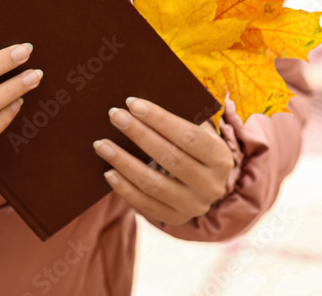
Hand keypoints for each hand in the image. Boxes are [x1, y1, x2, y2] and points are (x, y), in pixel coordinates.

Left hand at [93, 97, 235, 225]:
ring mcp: (193, 205)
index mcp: (220, 157)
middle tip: (114, 115)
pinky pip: (145, 204)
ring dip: (124, 162)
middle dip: (139, 134)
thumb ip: (182, 117)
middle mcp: (211, 185)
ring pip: (153, 184)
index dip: (160, 119)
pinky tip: (109, 171)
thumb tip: (142, 103)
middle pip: (170, 158)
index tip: (133, 103)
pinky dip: (124, 187)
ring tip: (101, 144)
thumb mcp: (199, 132)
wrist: (203, 185)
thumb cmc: (193, 147)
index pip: (189, 136)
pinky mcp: (175, 218)